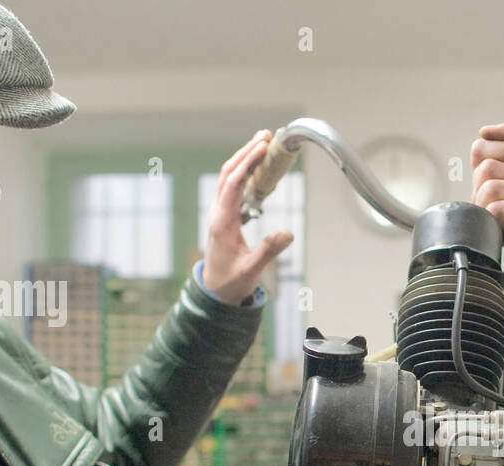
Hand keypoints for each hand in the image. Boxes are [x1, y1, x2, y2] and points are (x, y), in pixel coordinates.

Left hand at [200, 130, 294, 304]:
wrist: (215, 292)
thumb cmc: (231, 282)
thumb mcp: (251, 270)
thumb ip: (268, 251)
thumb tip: (288, 233)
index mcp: (222, 222)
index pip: (233, 184)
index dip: (248, 163)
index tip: (262, 147)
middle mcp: (218, 213)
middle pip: (229, 173)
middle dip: (246, 152)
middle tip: (265, 135)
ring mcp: (220, 213)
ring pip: (229, 178)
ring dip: (244, 159)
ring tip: (262, 143)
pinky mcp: (225, 216)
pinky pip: (233, 187)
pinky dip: (245, 172)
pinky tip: (258, 167)